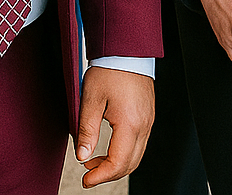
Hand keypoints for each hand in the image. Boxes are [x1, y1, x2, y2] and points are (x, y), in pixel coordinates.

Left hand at [74, 66, 154, 186]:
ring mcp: (148, 122)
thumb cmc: (109, 70)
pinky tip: (107, 149)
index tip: (86, 180)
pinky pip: (139, 144)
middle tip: (88, 175)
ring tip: (93, 162)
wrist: (126, 51)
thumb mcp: (90, 100)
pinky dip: (124, 153)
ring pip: (136, 156)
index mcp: (130, 124)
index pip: (118, 163)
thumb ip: (86, 130)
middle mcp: (144, 126)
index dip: (101, 176)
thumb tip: (82, 156)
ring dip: (116, 164)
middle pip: (130, 164)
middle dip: (108, 174)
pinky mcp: (148, 117)